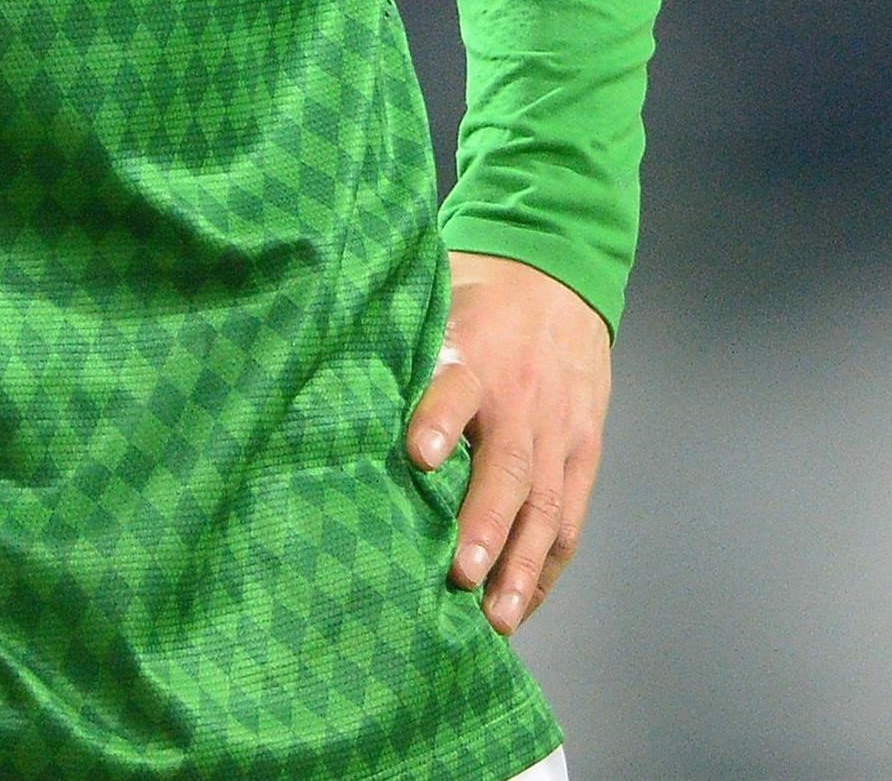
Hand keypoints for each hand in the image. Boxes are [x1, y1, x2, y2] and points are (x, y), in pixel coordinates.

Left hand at [402, 249, 612, 634]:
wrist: (556, 274)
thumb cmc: (472, 302)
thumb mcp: (430, 304)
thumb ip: (391, 350)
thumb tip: (308, 392)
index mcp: (472, 352)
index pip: (455, 386)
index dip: (439, 421)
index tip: (418, 456)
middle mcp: (520, 396)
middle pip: (508, 464)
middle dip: (486, 523)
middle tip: (460, 573)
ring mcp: (558, 427)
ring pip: (545, 502)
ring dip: (521, 564)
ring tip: (497, 618)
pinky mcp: (584, 449)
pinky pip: (570, 514)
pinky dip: (548, 564)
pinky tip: (521, 607)